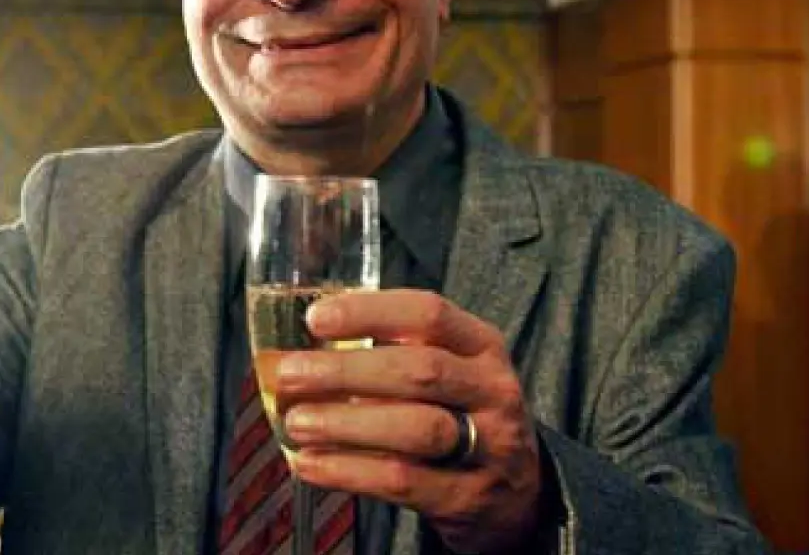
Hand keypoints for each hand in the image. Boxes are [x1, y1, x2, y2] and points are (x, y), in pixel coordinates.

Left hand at [275, 290, 544, 552]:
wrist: (517, 492)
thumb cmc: (460, 414)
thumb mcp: (448, 370)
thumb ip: (391, 352)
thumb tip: (304, 349)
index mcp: (481, 345)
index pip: (428, 314)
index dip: (369, 312)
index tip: (315, 318)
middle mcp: (491, 390)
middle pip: (419, 371)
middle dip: (346, 371)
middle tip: (291, 373)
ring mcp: (487, 446)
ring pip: (416, 428)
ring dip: (346, 423)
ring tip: (297, 422)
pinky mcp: (467, 496)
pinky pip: (403, 481)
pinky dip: (348, 471)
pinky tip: (309, 464)